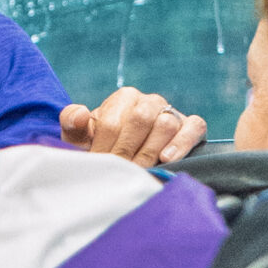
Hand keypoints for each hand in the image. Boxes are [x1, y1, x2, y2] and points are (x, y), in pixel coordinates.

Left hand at [62, 86, 205, 165]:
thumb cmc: (102, 148)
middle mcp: (149, 101)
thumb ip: (73, 124)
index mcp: (124, 98)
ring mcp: (172, 112)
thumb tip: (81, 113)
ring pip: (166, 124)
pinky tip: (167, 158)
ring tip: (141, 168)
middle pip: (141, 119)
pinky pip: (194, 126)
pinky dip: (181, 142)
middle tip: (123, 169)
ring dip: (151, 150)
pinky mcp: (191, 126)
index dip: (106, 147)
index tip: (102, 163)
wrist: (127, 162)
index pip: (113, 121)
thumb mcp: (82, 139)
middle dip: (129, 150)